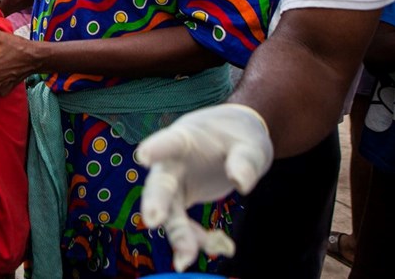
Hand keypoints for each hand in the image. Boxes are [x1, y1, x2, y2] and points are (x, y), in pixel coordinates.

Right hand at [137, 103, 272, 270]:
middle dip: (156, 203)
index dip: (156, 148)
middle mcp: (172, 162)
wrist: (234, 140)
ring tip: (187, 259)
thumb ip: (245, 160)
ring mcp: (174, 182)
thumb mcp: (250, 144)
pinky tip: (216, 246)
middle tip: (153, 221)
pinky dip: (193, 238)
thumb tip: (241, 184)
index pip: (170, 142)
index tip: (144, 156)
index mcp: (186, 138)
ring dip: (177, 234)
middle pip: (160, 183)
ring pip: (168, 211)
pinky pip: (181, 223)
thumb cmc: (239, 136)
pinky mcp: (181, 199)